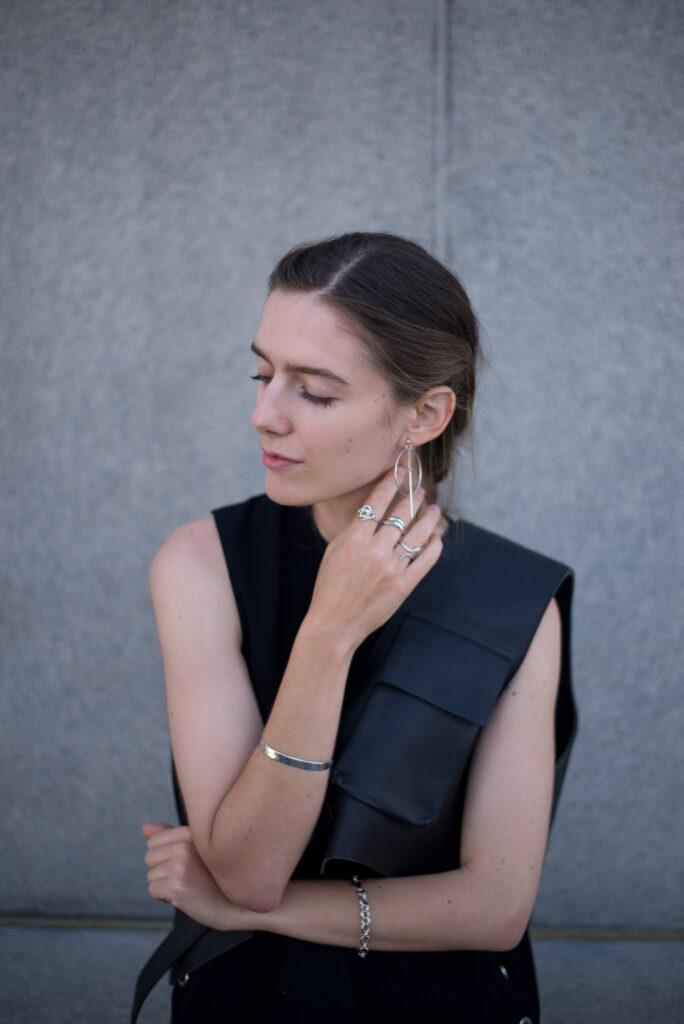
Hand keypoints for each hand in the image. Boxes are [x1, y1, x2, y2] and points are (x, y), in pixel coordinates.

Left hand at [142, 822, 251, 930]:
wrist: (235, 904)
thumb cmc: (213, 875)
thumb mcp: (194, 848)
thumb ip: (168, 835)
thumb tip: (144, 827)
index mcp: (190, 832)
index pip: (154, 841)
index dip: (164, 855)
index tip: (185, 862)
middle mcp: (184, 846)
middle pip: (149, 857)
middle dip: (163, 870)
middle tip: (187, 876)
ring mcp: (180, 866)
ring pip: (151, 875)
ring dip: (165, 884)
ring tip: (188, 885)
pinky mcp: (176, 887)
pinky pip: (153, 890)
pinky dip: (165, 897)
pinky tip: (185, 896)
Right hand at [307, 469, 444, 647]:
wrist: (335, 623)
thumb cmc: (330, 586)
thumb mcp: (335, 550)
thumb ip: (355, 529)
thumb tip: (373, 507)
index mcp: (354, 538)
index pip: (377, 502)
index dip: (391, 483)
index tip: (401, 472)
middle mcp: (375, 550)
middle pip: (401, 514)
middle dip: (413, 498)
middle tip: (420, 489)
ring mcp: (391, 568)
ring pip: (418, 535)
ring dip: (429, 519)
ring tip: (434, 510)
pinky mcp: (404, 585)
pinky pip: (426, 560)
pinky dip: (434, 546)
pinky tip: (437, 538)